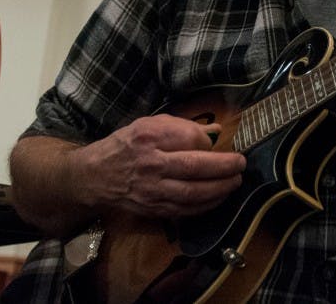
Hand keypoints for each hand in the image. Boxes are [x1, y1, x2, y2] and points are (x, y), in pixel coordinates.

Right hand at [75, 114, 245, 219]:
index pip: (189, 138)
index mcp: (149, 137)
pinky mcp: (153, 209)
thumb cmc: (126, 145)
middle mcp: (150, 164)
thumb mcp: (149, 124)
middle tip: (241, 164)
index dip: (209, 142)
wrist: (95, 176)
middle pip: (195, 167)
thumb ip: (182, 126)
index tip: (218, 143)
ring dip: (220, 189)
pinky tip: (219, 197)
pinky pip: (185, 210)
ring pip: (192, 193)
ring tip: (235, 182)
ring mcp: (151, 190)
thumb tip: (215, 130)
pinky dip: (206, 205)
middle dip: (224, 167)